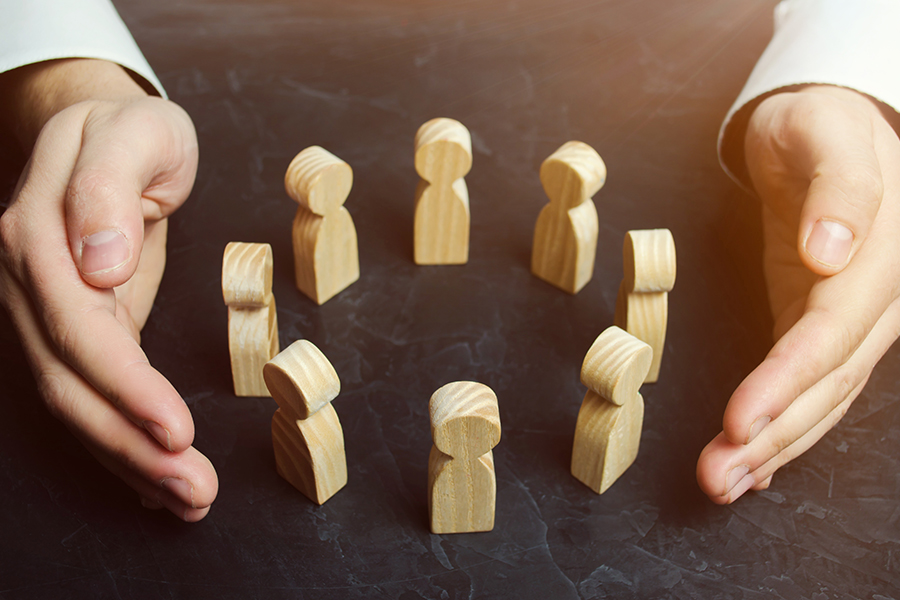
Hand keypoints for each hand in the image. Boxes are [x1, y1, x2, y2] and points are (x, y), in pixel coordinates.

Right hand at [0, 59, 216, 519]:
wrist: (100, 129)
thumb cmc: (129, 131)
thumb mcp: (135, 135)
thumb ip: (108, 189)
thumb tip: (95, 262)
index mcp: (40, 239)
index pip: (81, 331)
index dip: (126, 387)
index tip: (175, 430)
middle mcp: (29, 285)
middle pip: (73, 385)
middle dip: (132, 446)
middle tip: (194, 491)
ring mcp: (42, 312)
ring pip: (76, 402)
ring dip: (129, 460)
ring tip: (188, 499)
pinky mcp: (68, 328)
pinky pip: (87, 393)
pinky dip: (120, 440)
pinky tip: (153, 479)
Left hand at [697, 85, 899, 502]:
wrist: (825, 128)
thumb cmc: (821, 125)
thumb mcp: (827, 134)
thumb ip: (841, 190)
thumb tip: (832, 253)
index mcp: (883, 258)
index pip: (833, 333)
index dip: (789, 382)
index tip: (741, 420)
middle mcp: (874, 301)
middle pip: (826, 381)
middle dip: (773, 435)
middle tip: (716, 477)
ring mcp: (850, 317)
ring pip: (819, 394)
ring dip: (773, 444)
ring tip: (722, 482)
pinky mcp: (819, 320)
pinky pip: (807, 382)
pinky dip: (781, 424)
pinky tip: (755, 464)